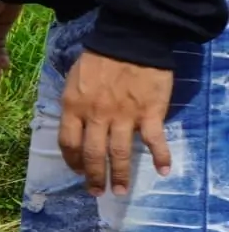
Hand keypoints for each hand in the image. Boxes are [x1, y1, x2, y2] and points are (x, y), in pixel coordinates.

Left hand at [60, 48, 176, 193]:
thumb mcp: (74, 79)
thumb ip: (74, 103)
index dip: (72, 160)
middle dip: (93, 176)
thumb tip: (73, 122)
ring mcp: (123, 116)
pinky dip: (160, 157)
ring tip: (121, 190)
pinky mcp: (149, 113)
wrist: (130, 40)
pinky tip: (163, 171)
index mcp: (74, 107)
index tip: (76, 171)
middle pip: (92, 154)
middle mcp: (96, 116)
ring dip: (120, 175)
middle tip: (96, 192)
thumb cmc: (99, 57)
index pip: (68, 142)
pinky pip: (154, 141)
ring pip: (120, 153)